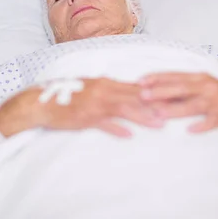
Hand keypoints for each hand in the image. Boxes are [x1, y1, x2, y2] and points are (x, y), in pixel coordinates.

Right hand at [35, 77, 165, 137]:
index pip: (135, 87)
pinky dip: (115, 128)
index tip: (173, 97)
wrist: (41, 102)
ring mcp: (94, 104)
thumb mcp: (91, 90)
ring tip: (159, 123)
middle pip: (134, 96)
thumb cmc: (68, 96)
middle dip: (156, 103)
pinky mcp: (84, 117)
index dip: (155, 92)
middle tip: (176, 110)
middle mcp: (103, 90)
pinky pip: (103, 123)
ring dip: (142, 116)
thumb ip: (111, 94)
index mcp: (105, 83)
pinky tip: (128, 135)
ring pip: (123, 109)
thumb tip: (130, 98)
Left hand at [138, 73, 217, 137]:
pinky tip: (190, 131)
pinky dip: (201, 126)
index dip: (157, 78)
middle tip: (143, 96)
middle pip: (181, 88)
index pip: (175, 76)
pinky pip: (211, 122)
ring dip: (175, 109)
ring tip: (159, 113)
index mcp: (200, 78)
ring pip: (193, 105)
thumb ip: (184, 88)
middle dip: (160, 91)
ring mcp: (217, 101)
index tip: (139, 81)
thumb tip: (157, 91)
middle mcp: (208, 87)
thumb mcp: (205, 87)